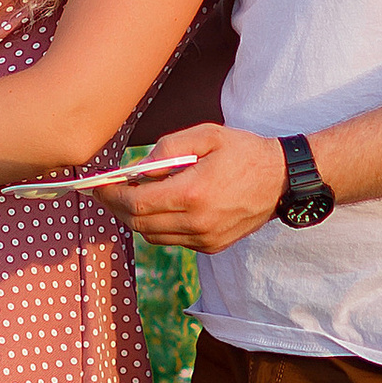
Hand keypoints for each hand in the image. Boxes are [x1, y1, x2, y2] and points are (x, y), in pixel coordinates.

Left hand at [105, 124, 289, 250]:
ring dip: (137, 218)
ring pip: (152, 236)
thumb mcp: (206, 136)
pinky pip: (172, 240)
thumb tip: (136, 168)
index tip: (98, 186)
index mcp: (193, 193)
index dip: (111, 196)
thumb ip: (167, 149)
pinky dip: (159, 226)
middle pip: (139, 223)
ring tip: (133, 196)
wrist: (283, 180)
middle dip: (117, 208)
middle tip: (107, 192)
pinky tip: (162, 206)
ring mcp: (205, 239)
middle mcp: (198, 222)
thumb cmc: (243, 151)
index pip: (136, 203)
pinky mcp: (212, 247)